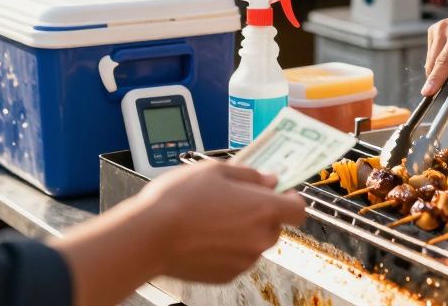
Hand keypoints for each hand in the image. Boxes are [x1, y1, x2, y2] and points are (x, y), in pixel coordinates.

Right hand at [133, 160, 304, 282]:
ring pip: (254, 243)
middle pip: (275, 226)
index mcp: (265, 209)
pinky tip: (204, 237)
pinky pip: (236, 258)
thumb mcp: (216, 171)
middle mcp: (260, 238)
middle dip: (261, 214)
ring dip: (242, 232)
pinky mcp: (226, 276)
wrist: (148, 237)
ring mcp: (244, 260)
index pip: (298, 209)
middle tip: (235, 201)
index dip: (290, 198)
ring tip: (211, 219)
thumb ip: (250, 175)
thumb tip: (268, 181)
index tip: (278, 191)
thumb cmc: (180, 200)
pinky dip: (227, 249)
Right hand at [422, 0, 447, 94]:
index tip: (426, 92)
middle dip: (441, 78)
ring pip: (431, 61)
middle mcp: (444, 29)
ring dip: (442, 70)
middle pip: (434, 63)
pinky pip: (432, 55)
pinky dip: (441, 62)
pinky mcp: (433, 31)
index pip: (445, 61)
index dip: (436, 79)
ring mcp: (436, 29)